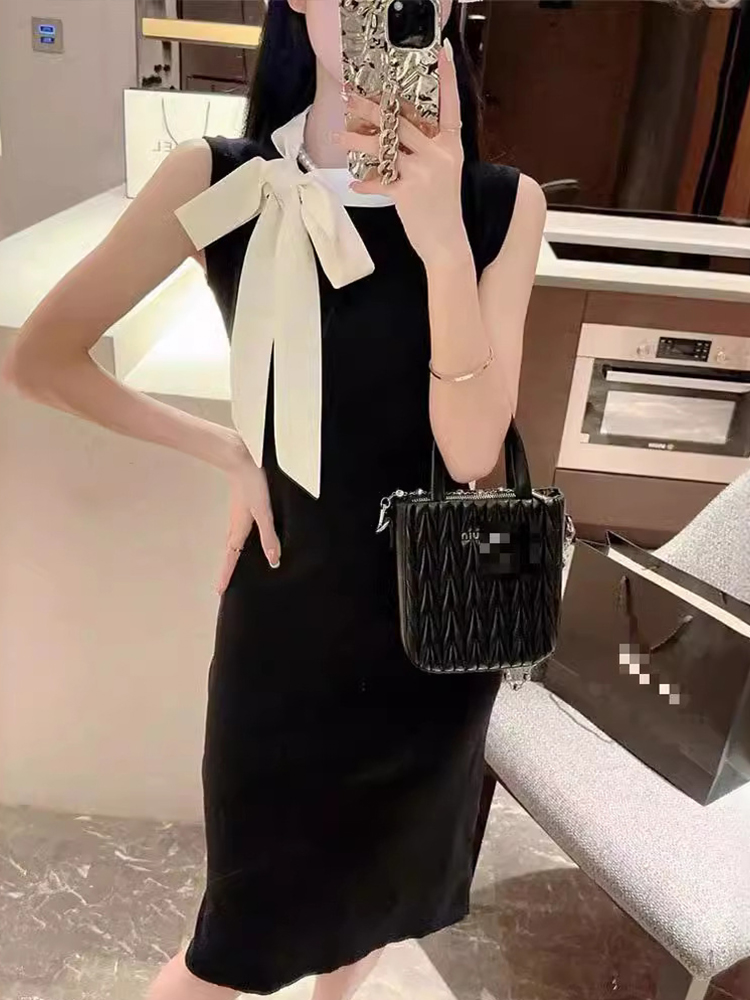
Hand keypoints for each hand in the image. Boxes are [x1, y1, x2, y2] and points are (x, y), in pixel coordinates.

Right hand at [218, 442, 279, 594]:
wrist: (240, 458)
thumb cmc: (252, 484)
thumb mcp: (264, 513)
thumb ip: (269, 537)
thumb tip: (273, 560)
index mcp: (239, 529)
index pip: (231, 558)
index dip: (226, 574)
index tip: (219, 590)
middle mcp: (235, 525)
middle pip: (230, 551)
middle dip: (228, 567)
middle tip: (224, 582)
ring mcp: (237, 515)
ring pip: (233, 540)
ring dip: (233, 554)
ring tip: (234, 564)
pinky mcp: (241, 506)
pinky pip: (237, 529)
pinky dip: (238, 539)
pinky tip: (245, 536)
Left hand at [335, 41, 468, 266]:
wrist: (447, 244)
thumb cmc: (442, 208)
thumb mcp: (444, 172)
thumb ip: (427, 148)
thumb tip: (398, 129)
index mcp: (451, 146)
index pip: (449, 105)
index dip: (446, 78)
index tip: (441, 52)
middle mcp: (438, 154)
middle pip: (402, 120)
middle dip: (373, 107)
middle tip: (352, 96)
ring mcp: (422, 172)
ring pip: (384, 146)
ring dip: (358, 140)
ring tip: (341, 136)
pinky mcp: (406, 192)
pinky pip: (379, 180)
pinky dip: (365, 183)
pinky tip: (354, 183)